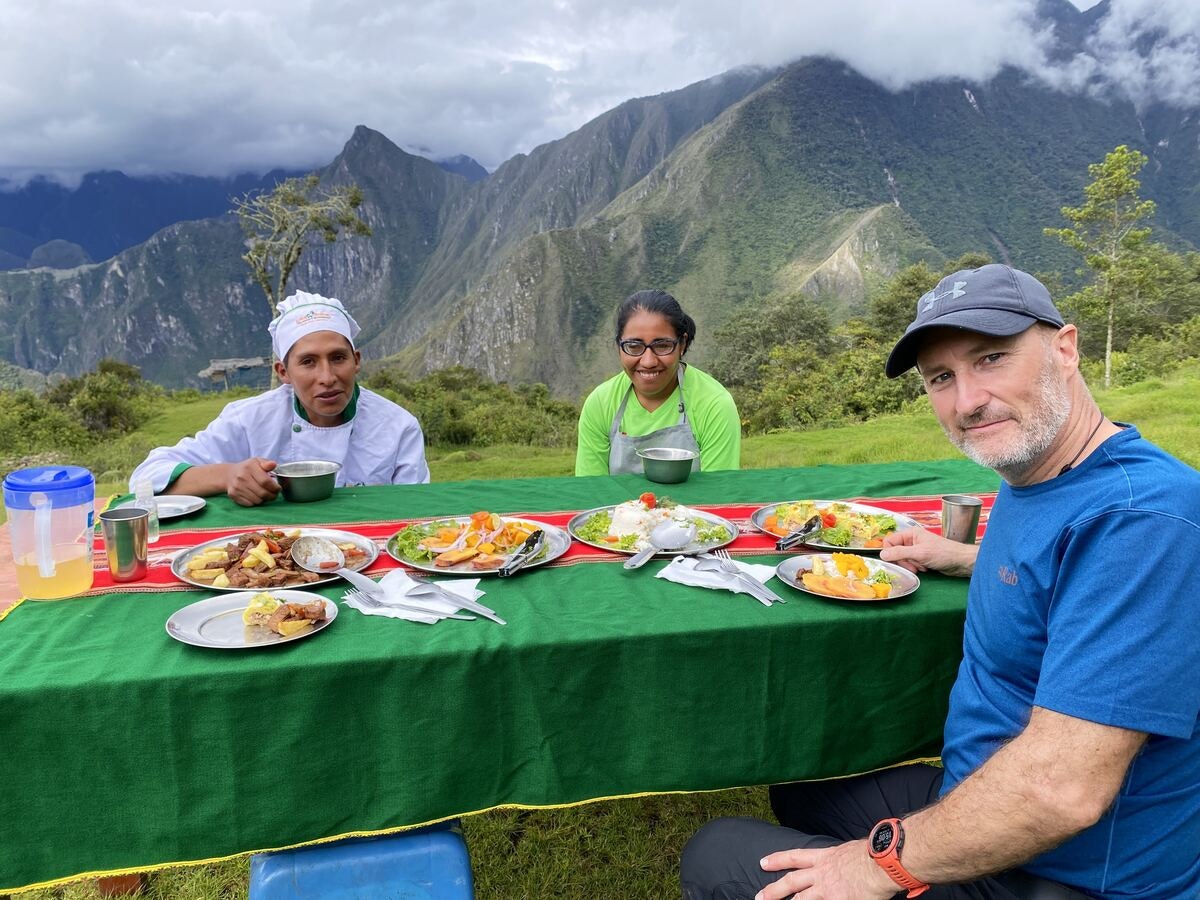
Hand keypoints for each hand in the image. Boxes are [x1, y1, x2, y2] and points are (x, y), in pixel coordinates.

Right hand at [225, 458, 279, 506]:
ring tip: (265, 494)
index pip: (265, 481)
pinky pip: (250, 504)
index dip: (275, 487)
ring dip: (264, 499)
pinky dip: (256, 502)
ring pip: (257, 500)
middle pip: (262, 493)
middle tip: (274, 494)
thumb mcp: (257, 462)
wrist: (229, 474)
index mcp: (250, 467)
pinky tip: (256, 496)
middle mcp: (242, 477)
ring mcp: (237, 487)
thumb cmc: (248, 468)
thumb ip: (267, 463)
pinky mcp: (234, 495)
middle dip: (272, 495)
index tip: (278, 488)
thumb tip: (273, 464)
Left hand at [756, 840, 898, 899]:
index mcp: (825, 857)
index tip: (764, 862)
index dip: (778, 859)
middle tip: (759, 896)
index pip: (796, 857)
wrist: (882, 861)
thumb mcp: (849, 850)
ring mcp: (828, 890)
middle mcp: (822, 873)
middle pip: (792, 882)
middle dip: (774, 889)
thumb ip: (839, 858)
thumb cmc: (872, 853)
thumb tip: (841, 862)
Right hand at [880, 527, 976, 576]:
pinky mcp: (921, 558)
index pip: (889, 541)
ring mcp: (916, 549)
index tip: (896, 561)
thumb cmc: (943, 553)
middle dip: (903, 561)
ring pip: (902, 559)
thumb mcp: (919, 553)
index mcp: (910, 533)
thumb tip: (882, 554)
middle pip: (895, 552)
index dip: (890, 552)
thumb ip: (899, 553)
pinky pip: (910, 564)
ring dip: (910, 565)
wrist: (960, 562)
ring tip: (921, 567)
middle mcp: (911, 540)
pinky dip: (915, 568)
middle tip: (912, 567)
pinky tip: (925, 568)